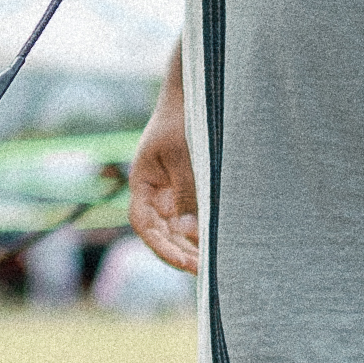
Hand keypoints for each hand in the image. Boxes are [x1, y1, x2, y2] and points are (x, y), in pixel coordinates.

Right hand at [126, 65, 200, 274]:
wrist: (198, 92)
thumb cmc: (185, 118)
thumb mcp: (185, 155)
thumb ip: (188, 192)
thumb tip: (191, 234)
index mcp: (142, 183)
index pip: (144, 225)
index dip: (161, 247)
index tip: (184, 261)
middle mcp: (155, 192)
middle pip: (161, 233)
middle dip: (180, 253)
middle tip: (206, 270)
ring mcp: (172, 192)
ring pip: (178, 229)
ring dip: (193, 246)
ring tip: (215, 264)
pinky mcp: (191, 190)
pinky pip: (194, 216)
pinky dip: (203, 231)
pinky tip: (220, 244)